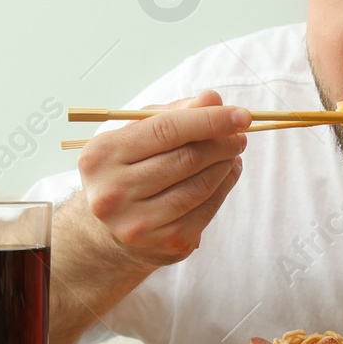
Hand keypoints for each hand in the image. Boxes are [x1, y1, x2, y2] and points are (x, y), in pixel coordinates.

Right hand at [78, 90, 249, 269]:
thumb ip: (173, 115)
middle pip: (186, 158)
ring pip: (200, 185)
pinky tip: (228, 173)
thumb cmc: (125, 172)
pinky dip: (224, 187)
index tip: (241, 114)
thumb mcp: (136, 136)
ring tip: (233, 151)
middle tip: (238, 134)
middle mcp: (113, 192)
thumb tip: (213, 99)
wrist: (106, 233)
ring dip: (226, 164)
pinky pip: (207, 209)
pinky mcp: (165, 244)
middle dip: (222, 142)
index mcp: (101, 156)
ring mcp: (139, 223)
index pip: (166, 130)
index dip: (209, 120)